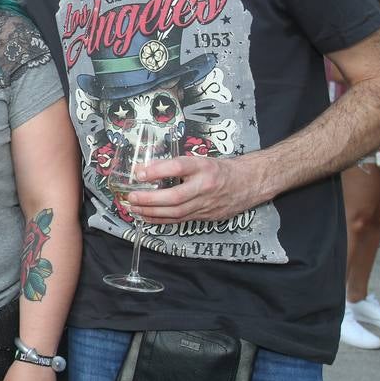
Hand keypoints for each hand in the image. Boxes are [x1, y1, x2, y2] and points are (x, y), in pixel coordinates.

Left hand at [128, 154, 262, 224]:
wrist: (249, 183)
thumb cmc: (219, 169)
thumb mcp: (199, 160)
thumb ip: (174, 165)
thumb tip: (144, 169)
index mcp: (204, 167)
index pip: (179, 167)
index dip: (158, 171)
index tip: (139, 173)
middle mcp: (205, 186)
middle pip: (175, 197)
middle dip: (149, 199)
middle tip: (131, 197)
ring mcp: (207, 204)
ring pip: (176, 212)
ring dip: (151, 212)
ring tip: (134, 208)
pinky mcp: (206, 217)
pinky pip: (180, 220)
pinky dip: (161, 219)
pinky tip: (146, 216)